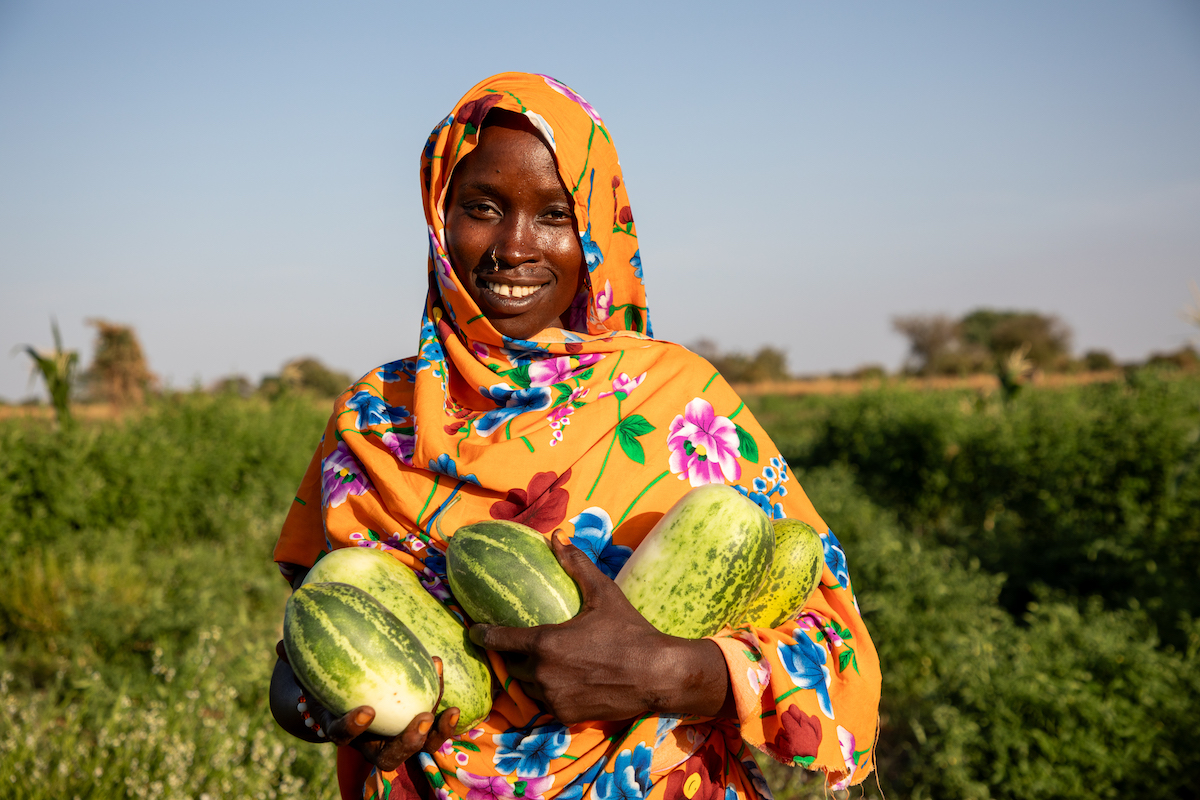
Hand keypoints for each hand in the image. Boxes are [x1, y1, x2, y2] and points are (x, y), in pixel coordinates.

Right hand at [273, 641, 459, 769]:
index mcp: (340, 728)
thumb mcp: (311, 672)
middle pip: (389, 756)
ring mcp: (395, 737)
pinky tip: (452, 696)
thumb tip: (279, 645)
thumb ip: (298, 661)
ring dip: (436, 733)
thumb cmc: (327, 680)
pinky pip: (434, 726)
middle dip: (406, 743)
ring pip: (419, 747)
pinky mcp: (417, 726)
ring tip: (449, 712)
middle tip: (421, 719)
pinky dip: (445, 715)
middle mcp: (369, 741)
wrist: (349, 692)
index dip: (353, 727)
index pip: (343, 736)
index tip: (365, 711)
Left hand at [467, 531, 733, 723]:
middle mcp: (542, 673)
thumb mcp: (603, 593)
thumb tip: (556, 536)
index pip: (499, 640)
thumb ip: (576, 565)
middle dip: (514, 655)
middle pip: (513, 665)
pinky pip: (545, 703)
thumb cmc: (629, 631)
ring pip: (528, 686)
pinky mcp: (564, 716)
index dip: (484, 634)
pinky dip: (549, 692)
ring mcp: (553, 698)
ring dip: (531, 675)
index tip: (475, 630)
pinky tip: (563, 681)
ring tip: (543, 663)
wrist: (657, 675)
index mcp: (545, 643)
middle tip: (522, 645)